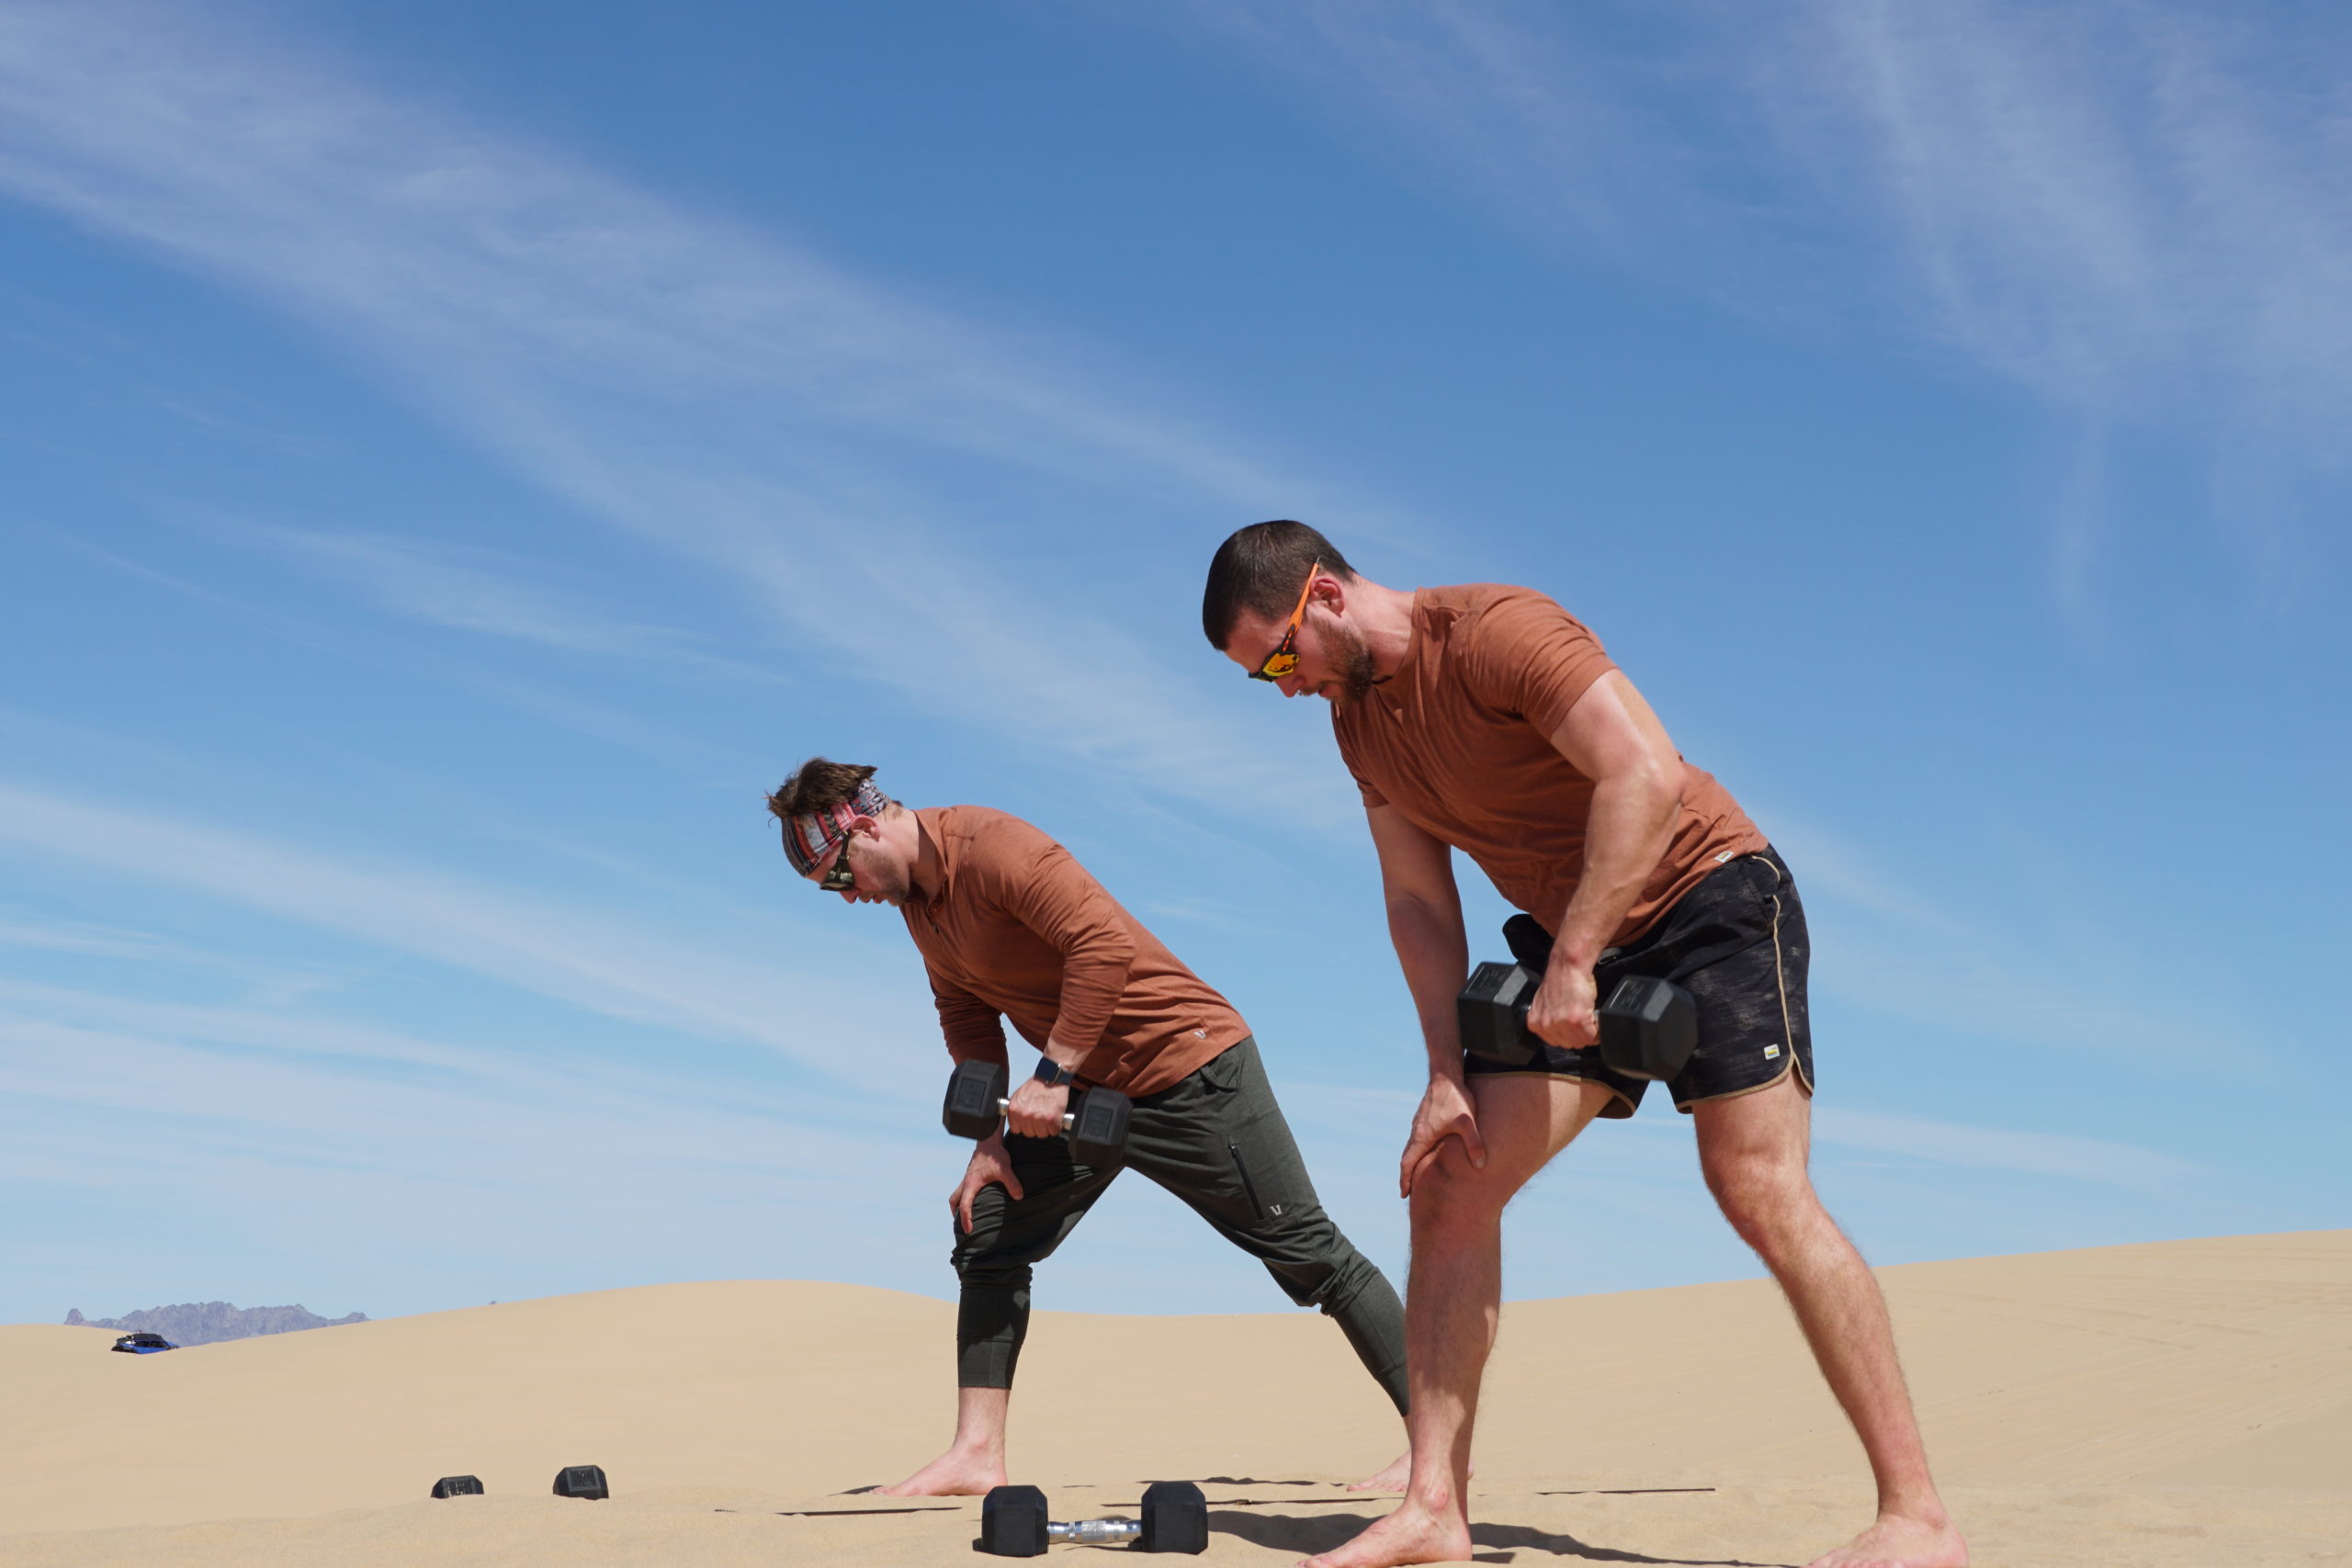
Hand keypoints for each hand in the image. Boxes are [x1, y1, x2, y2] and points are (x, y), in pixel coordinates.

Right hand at [951, 1135, 1023, 1233]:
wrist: (989, 1140)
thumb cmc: (995, 1155)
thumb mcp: (1005, 1169)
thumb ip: (1012, 1183)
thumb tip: (1019, 1197)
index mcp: (971, 1184)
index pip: (965, 1206)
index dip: (966, 1219)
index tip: (969, 1231)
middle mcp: (966, 1182)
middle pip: (954, 1201)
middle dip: (956, 1214)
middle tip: (963, 1224)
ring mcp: (967, 1178)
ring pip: (956, 1195)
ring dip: (958, 1205)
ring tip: (965, 1215)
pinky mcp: (971, 1175)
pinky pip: (962, 1190)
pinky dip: (964, 1198)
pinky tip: (974, 1200)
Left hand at [1002, 1076, 1070, 1140]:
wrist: (1051, 1077)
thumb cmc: (1036, 1085)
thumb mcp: (1018, 1095)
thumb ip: (1016, 1109)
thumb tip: (1016, 1121)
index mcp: (1014, 1109)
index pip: (1016, 1130)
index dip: (1024, 1126)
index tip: (1029, 1122)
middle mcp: (1025, 1115)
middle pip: (1029, 1133)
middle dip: (1036, 1127)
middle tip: (1041, 1117)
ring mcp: (1039, 1118)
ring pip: (1042, 1134)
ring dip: (1046, 1128)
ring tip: (1048, 1117)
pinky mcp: (1052, 1119)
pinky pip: (1053, 1131)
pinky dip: (1056, 1126)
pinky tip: (1055, 1117)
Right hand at [1399, 1073, 1485, 1197]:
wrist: (1446, 1074)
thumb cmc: (1456, 1098)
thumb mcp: (1467, 1122)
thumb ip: (1474, 1144)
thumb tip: (1481, 1166)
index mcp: (1422, 1136)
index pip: (1408, 1164)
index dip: (1405, 1180)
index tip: (1404, 1195)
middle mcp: (1417, 1131)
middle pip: (1407, 1158)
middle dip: (1407, 1175)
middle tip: (1407, 1191)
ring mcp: (1419, 1123)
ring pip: (1412, 1147)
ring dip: (1412, 1162)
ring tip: (1417, 1174)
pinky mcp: (1425, 1116)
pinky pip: (1417, 1138)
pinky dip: (1418, 1150)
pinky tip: (1428, 1150)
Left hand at [1526, 958, 1596, 1047]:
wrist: (1568, 966)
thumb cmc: (1560, 981)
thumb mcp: (1545, 1005)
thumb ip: (1549, 1021)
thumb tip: (1561, 1033)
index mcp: (1535, 1023)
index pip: (1556, 1042)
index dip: (1568, 1035)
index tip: (1574, 1028)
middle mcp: (1545, 1025)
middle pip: (1569, 1044)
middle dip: (1579, 1035)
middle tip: (1584, 1021)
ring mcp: (1561, 1023)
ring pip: (1581, 1042)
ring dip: (1589, 1033)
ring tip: (1589, 1018)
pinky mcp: (1576, 1020)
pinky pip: (1592, 1036)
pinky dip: (1597, 1030)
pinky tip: (1595, 1019)